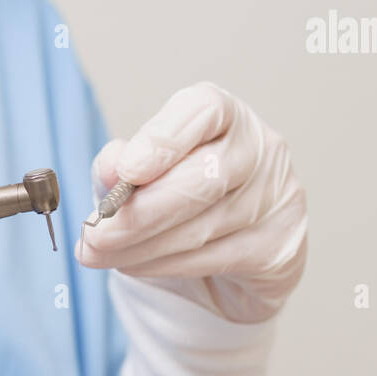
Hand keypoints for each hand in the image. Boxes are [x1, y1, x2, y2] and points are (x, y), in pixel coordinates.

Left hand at [76, 82, 307, 323]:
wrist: (224, 257)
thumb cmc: (175, 197)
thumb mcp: (136, 175)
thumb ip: (119, 166)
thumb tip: (111, 169)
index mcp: (223, 115)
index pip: (202, 110)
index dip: (163, 140)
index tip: (126, 171)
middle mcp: (259, 148)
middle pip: (204, 176)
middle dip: (141, 211)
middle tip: (95, 234)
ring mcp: (278, 197)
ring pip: (203, 227)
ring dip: (141, 246)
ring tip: (98, 253)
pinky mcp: (281, 245)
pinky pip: (215, 259)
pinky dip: (164, 265)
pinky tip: (133, 265)